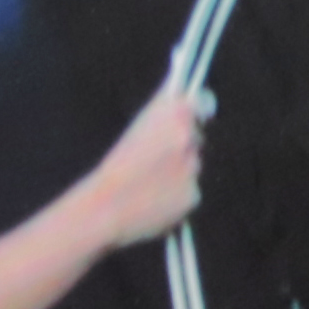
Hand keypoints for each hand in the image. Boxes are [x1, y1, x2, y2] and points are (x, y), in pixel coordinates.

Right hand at [86, 85, 205, 246]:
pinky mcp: (194, 195)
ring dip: (178, 172)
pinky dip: (177, 195)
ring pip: (192, 167)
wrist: (106, 205)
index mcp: (177, 113)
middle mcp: (190, 136)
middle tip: (157, 157)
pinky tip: (155, 199)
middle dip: (182, 146)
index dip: (200, 110)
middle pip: (197, 138)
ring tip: (150, 181)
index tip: (199, 115)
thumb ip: (167, 113)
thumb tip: (192, 102)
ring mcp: (194, 166)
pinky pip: (189, 192)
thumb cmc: (118, 164)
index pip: (203, 103)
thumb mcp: (140, 126)